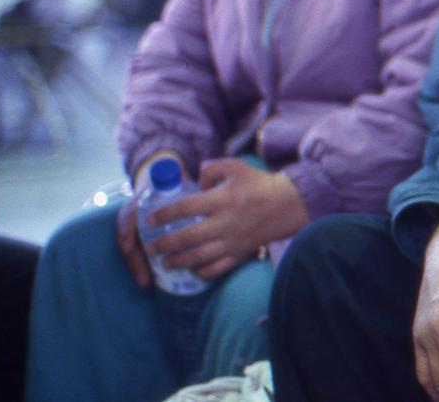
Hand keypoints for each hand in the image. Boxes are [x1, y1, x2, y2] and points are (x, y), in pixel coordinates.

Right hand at [118, 149, 185, 287]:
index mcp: (140, 201)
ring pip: (131, 250)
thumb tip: (205, 179)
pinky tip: (150, 281)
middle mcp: (134, 216)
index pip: (128, 217)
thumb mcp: (172, 177)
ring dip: (137, 267)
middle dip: (135, 261)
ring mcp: (136, 227)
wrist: (159, 175)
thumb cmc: (169, 179)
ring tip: (146, 283)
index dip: (127, 233)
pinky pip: (138, 254)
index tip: (131, 248)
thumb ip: (180, 178)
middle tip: (145, 279)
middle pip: (128, 240)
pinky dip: (142, 267)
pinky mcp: (143, 236)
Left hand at [143, 158, 309, 279]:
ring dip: (178, 262)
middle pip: (187, 238)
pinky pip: (217, 268)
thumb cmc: (259, 184)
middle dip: (164, 244)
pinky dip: (202, 272)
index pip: (185, 208)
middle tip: (150, 248)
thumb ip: (211, 168)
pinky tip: (193, 270)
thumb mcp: (235, 167)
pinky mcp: (240, 253)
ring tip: (165, 263)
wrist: (287, 204)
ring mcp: (231, 241)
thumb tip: (195, 181)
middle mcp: (224, 223)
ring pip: (199, 257)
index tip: (150, 219)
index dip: (164, 214)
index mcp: (221, 200)